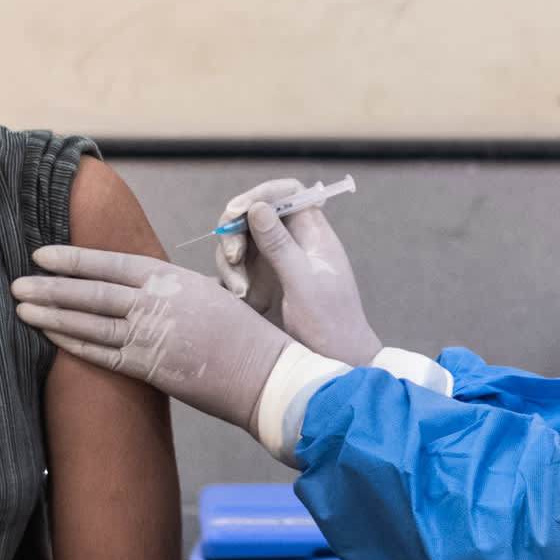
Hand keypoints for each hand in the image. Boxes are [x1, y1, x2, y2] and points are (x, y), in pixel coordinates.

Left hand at [13, 244, 303, 425]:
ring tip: (21, 308)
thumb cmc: (241, 333)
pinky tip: (50, 337)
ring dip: (51, 315)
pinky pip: (100, 354)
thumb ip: (170, 290)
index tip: (43, 255)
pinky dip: (72, 344)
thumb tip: (141, 288)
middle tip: (17, 283)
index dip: (73, 258)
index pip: (109, 262)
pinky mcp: (148, 367)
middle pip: (90, 291)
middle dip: (50, 287)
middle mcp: (155, 302)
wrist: (263, 372)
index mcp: (170, 278)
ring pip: (88, 322)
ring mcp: (149, 335)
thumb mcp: (207, 294)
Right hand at [224, 190, 379, 366]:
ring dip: (230, 262)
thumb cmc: (330, 324)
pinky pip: (233, 271)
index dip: (263, 194)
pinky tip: (238, 300)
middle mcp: (292, 245)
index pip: (288, 194)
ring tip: (242, 292)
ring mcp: (274, 265)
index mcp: (312, 235)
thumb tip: (259, 207)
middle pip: (254, 216)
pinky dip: (229, 280)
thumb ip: (280, 245)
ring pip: (239, 244)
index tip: (238, 210)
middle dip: (236, 232)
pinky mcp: (259, 287)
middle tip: (233, 256)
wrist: (330, 365)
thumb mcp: (303, 282)